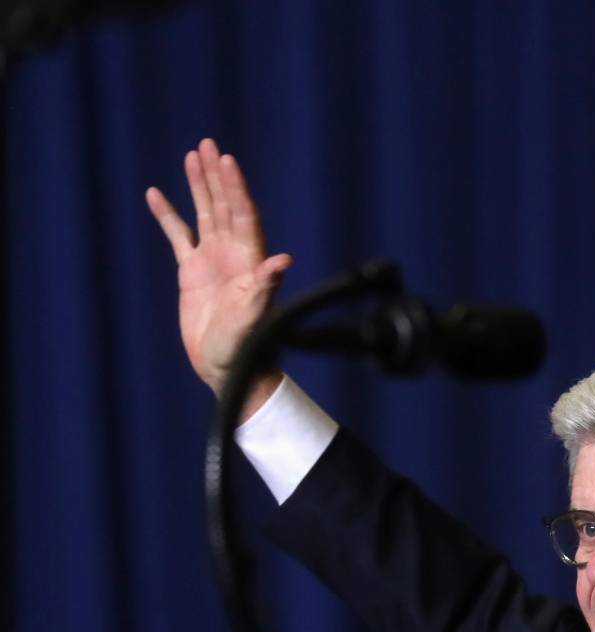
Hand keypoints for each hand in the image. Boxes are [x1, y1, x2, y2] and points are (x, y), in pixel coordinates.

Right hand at [146, 138, 290, 416]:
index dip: (235, 187)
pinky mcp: (192, 272)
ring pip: (204, 214)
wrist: (228, 368)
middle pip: (224, 206)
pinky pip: (177, 236)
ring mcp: (213, 261)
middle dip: (216, 176)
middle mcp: (233, 255)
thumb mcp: (255, 316)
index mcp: (250, 261)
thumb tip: (283, 260)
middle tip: (208, 145)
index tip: (226, 160)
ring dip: (198, 186)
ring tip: (191, 156)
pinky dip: (167, 216)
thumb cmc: (247, 346)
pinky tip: (155, 194)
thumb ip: (265, 287)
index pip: (243, 214)